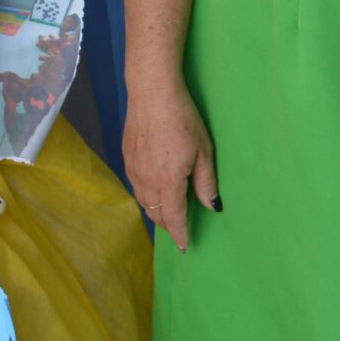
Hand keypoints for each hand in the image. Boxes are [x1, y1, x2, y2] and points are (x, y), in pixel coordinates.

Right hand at [123, 81, 218, 251]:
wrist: (152, 93)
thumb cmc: (183, 119)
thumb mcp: (204, 151)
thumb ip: (206, 183)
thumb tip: (212, 207)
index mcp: (168, 181)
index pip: (174, 217)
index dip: (180, 234)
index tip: (184, 246)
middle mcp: (147, 180)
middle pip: (155, 213)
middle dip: (167, 224)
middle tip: (179, 228)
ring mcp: (134, 169)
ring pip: (143, 201)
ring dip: (155, 210)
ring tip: (167, 212)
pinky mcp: (127, 157)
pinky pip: (135, 186)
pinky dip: (145, 195)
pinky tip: (153, 189)